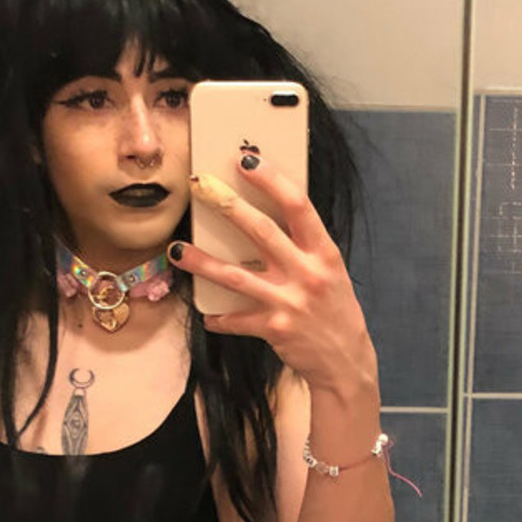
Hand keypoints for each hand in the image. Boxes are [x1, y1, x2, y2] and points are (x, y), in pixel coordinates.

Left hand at [171, 156, 379, 399]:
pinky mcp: (273, 329)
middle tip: (201, 187)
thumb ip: (303, 246)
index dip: (271, 180)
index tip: (246, 160)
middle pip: (262, 232)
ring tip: (177, 249)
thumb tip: (266, 214)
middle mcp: (307, 274)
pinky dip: (219, 318)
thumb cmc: (334, 309)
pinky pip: (236, 320)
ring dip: (203, 262)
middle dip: (227, 207)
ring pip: (236, 276)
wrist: (345, 360)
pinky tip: (206, 314)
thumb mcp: (329, 271)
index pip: (297, 206)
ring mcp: (289, 303)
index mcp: (323, 253)